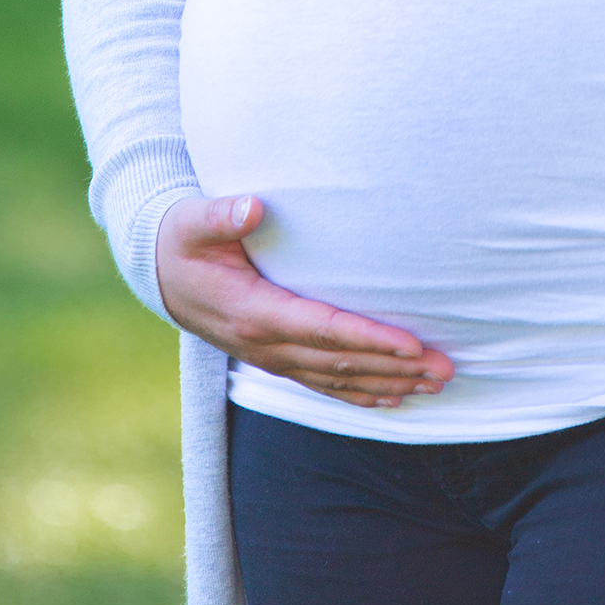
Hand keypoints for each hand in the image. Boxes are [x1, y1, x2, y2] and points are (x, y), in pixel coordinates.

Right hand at [156, 195, 453, 408]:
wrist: (160, 275)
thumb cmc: (184, 240)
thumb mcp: (193, 222)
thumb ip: (221, 215)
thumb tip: (253, 206)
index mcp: (252, 312)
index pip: (324, 330)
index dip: (369, 340)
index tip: (412, 345)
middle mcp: (266, 344)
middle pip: (341, 363)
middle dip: (394, 369)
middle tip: (445, 370)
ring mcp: (271, 357)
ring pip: (338, 380)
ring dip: (388, 384)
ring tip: (436, 385)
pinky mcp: (277, 359)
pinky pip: (324, 385)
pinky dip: (360, 395)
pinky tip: (394, 399)